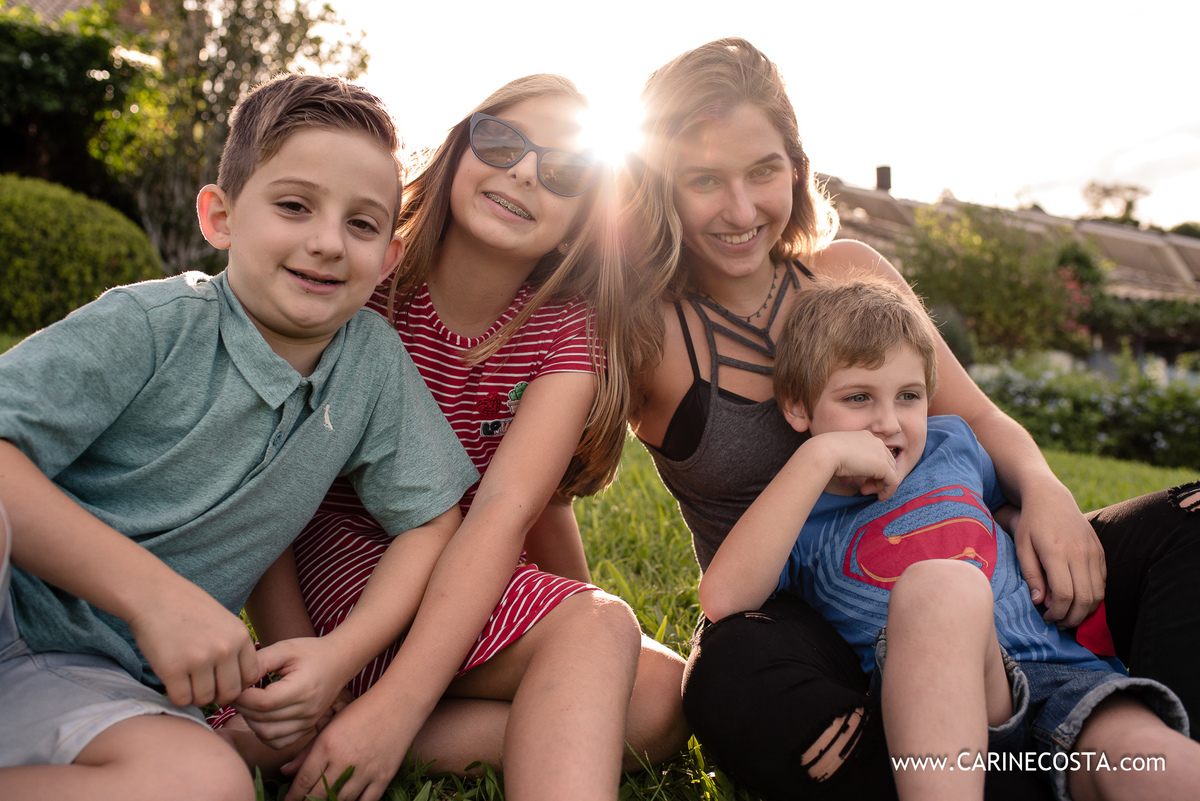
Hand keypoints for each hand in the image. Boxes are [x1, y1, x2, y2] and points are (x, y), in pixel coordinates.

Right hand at [126, 579, 257, 707]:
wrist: (153, 594)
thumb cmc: (187, 607)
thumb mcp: (224, 620)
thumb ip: (233, 646)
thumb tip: (238, 681)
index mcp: (240, 636)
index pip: (249, 676)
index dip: (236, 684)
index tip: (222, 682)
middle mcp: (224, 649)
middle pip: (229, 692)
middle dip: (217, 695)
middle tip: (203, 687)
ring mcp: (199, 660)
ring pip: (205, 699)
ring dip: (195, 696)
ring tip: (186, 682)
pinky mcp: (173, 669)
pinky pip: (181, 699)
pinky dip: (177, 696)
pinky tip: (172, 682)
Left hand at [234, 636, 351, 748]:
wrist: (339, 661)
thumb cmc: (311, 652)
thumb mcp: (285, 649)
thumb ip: (260, 662)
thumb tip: (237, 680)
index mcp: (303, 688)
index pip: (264, 702)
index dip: (242, 697)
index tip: (234, 687)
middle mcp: (307, 710)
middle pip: (263, 720)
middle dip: (242, 708)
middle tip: (235, 694)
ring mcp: (308, 722)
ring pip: (268, 735)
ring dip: (251, 722)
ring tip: (247, 704)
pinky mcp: (307, 728)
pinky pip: (278, 742)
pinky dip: (263, 734)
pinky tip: (260, 717)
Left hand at [282, 693, 411, 800]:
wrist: (398, 704)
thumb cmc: (361, 712)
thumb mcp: (331, 725)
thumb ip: (307, 751)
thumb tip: (285, 773)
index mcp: (327, 745)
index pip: (303, 780)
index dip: (293, 796)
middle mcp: (344, 760)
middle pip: (318, 795)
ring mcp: (365, 770)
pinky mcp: (383, 776)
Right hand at [809, 431, 901, 500]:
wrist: (824, 452)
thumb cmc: (824, 454)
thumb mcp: (838, 458)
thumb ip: (847, 467)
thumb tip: (846, 480)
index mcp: (865, 436)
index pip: (877, 454)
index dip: (872, 469)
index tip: (860, 480)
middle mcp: (876, 441)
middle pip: (887, 463)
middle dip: (877, 477)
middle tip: (863, 488)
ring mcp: (881, 453)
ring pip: (891, 472)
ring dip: (880, 485)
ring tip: (865, 491)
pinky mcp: (883, 466)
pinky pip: (893, 482)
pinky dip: (888, 491)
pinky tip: (880, 498)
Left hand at [1006, 487, 1105, 626]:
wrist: (1050, 497)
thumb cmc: (1030, 524)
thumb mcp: (1021, 547)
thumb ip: (1031, 575)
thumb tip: (1039, 602)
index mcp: (1056, 552)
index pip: (1064, 594)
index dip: (1057, 612)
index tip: (1046, 617)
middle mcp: (1079, 553)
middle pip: (1085, 599)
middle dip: (1073, 618)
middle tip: (1059, 623)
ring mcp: (1093, 551)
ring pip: (1098, 593)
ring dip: (1086, 611)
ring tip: (1069, 615)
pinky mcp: (1100, 550)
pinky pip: (1103, 582)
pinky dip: (1094, 596)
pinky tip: (1079, 600)